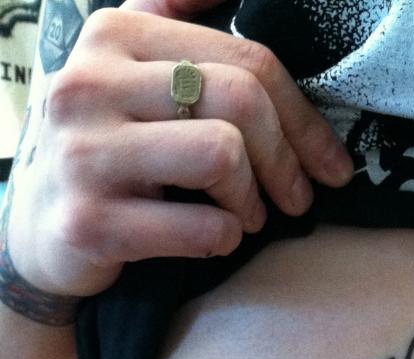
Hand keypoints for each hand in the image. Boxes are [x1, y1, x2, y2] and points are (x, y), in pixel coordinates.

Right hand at [6, 0, 352, 298]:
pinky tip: (214, 237)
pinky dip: (225, 238)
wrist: (41, 228)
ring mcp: (84, 153)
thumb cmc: (109, 147)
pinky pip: (202, 227)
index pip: (247, 61)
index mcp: (115, 35)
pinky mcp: (89, 223)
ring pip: (222, 155)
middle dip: (288, 160)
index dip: (305, 119)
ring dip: (253, 200)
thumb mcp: (130, 69)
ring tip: (247, 216)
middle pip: (241, 100)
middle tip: (296, 198)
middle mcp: (91, 83)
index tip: (329, 164)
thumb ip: (175, 18)